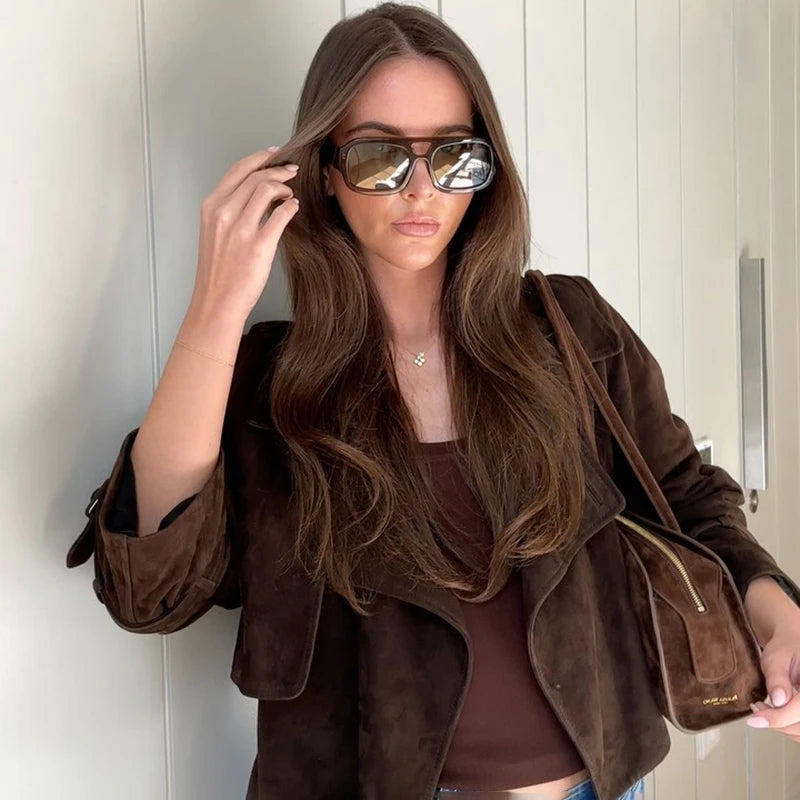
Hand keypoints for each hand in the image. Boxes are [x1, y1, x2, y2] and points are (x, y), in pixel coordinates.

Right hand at [191, 146, 300, 318]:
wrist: (217, 302)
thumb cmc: (218, 272)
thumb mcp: (215, 233)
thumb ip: (230, 211)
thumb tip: (256, 195)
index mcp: (211, 207)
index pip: (238, 170)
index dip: (260, 157)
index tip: (275, 153)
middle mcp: (224, 213)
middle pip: (256, 177)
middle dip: (278, 170)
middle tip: (292, 171)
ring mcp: (241, 229)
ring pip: (268, 190)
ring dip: (285, 188)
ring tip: (290, 194)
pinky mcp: (259, 245)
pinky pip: (281, 215)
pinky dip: (291, 207)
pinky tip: (294, 209)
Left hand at [746, 621, 799, 741]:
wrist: (794, 645)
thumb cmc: (786, 649)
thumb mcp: (777, 658)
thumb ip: (778, 678)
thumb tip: (779, 700)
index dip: (777, 718)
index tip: (754, 720)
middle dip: (776, 721)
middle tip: (756, 708)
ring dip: (780, 727)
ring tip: (762, 709)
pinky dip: (786, 728)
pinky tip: (773, 713)